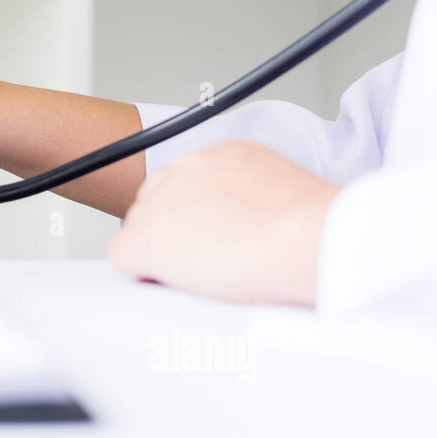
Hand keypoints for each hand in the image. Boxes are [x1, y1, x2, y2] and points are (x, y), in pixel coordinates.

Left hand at [110, 141, 340, 304]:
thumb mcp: (286, 192)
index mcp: (222, 155)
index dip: (199, 217)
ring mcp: (158, 202)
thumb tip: (254, 220)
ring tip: (206, 272)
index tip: (217, 235)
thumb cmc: (311, 227)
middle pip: (158, 203)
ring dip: (163, 252)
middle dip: (175, 231)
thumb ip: (257, 196)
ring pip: (140, 229)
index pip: (189, 185)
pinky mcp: (142, 239)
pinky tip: (176, 282)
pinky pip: (125, 257)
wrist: (305, 236)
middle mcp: (183, 168)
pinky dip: (144, 274)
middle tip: (211, 259)